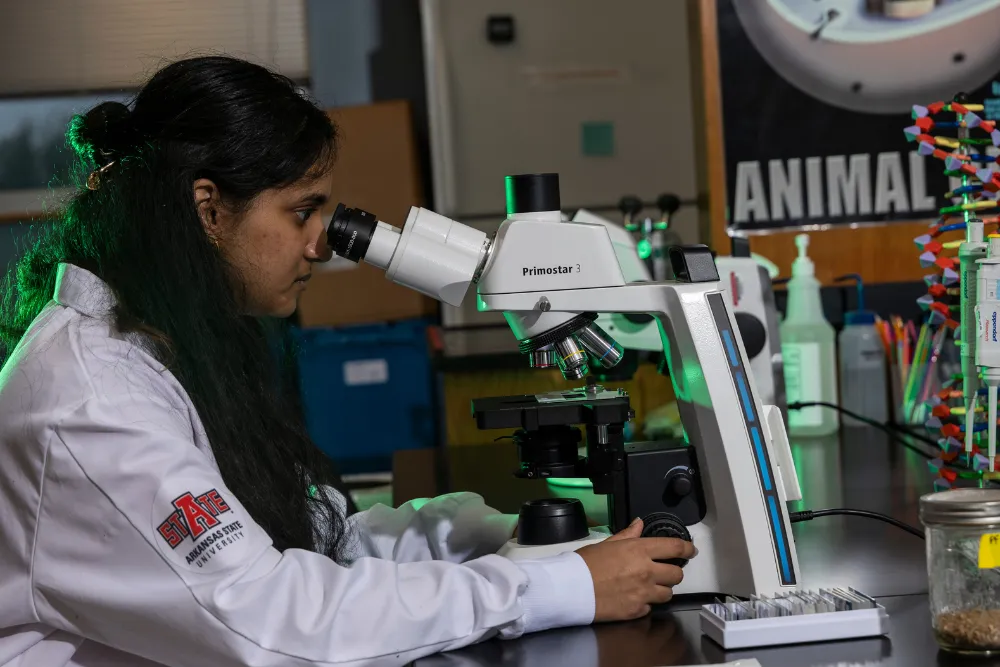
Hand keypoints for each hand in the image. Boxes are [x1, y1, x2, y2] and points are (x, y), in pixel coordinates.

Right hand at [576, 517, 693, 622]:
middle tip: (664, 571)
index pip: (675, 548)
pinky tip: (634, 598)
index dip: (688, 549)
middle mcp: (647, 572)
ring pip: (668, 593)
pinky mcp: (637, 611)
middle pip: (677, 574)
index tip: (691, 550)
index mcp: (639, 550)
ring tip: (648, 587)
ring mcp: (644, 593)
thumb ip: (627, 535)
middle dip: (673, 572)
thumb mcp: (607, 543)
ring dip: (662, 589)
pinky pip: (651, 607)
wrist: (571, 588)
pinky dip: (646, 603)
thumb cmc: (585, 564)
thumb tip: (639, 524)